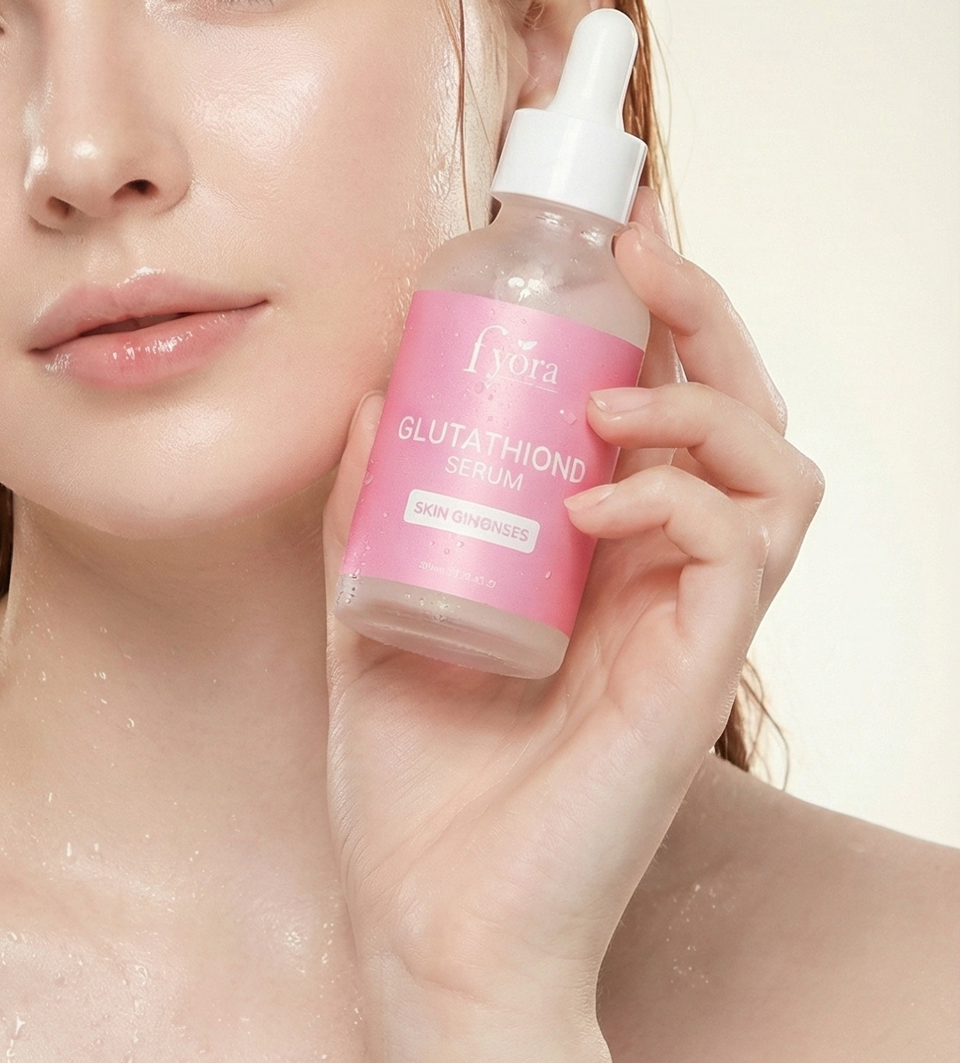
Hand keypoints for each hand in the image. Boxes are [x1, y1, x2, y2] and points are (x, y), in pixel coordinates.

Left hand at [322, 188, 823, 1061]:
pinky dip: (676, 498)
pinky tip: (593, 506)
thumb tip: (375, 400)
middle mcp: (661, 573)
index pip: (667, 405)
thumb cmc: (415, 778)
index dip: (660, 314)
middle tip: (642, 250)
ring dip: (702, 404)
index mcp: (600, 550)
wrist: (428, 914)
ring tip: (607, 402)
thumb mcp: (372, 606)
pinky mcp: (696, 673)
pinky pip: (739, 552)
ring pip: (776, 468)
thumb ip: (373, 510)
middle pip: (742, 410)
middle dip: (707, 313)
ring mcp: (687, 621)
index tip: (608, 234)